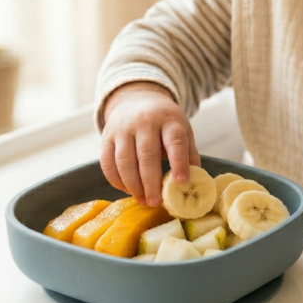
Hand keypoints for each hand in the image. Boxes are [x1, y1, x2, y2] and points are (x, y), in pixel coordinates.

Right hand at [100, 82, 199, 206]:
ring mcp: (123, 129)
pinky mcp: (106, 137)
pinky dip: (116, 181)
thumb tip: (196, 183)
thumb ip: (189, 155)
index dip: (179, 162)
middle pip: (147, 155)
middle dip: (151, 182)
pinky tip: (128, 190)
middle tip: (156, 202)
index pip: (175, 141)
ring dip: (133, 185)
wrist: (136, 100)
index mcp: (169, 121)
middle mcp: (144, 122)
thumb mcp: (182, 131)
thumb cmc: (165, 124)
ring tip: (142, 200)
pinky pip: (107, 163)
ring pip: (124, 161)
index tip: (182, 182)